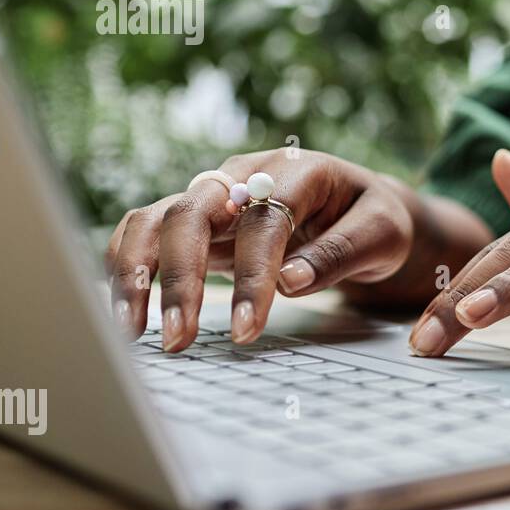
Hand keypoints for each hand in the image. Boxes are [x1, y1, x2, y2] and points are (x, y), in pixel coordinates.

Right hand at [105, 150, 413, 350]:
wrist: (361, 206)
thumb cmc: (373, 218)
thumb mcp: (384, 232)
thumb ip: (341, 253)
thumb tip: (290, 282)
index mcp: (296, 171)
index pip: (262, 221)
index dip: (251, 276)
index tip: (246, 330)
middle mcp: (244, 176)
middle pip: (191, 212)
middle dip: (180, 278)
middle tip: (179, 338)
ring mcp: (214, 196)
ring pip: (154, 220)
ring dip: (137, 274)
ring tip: (133, 332)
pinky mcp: (196, 222)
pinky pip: (145, 233)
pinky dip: (128, 267)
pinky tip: (126, 312)